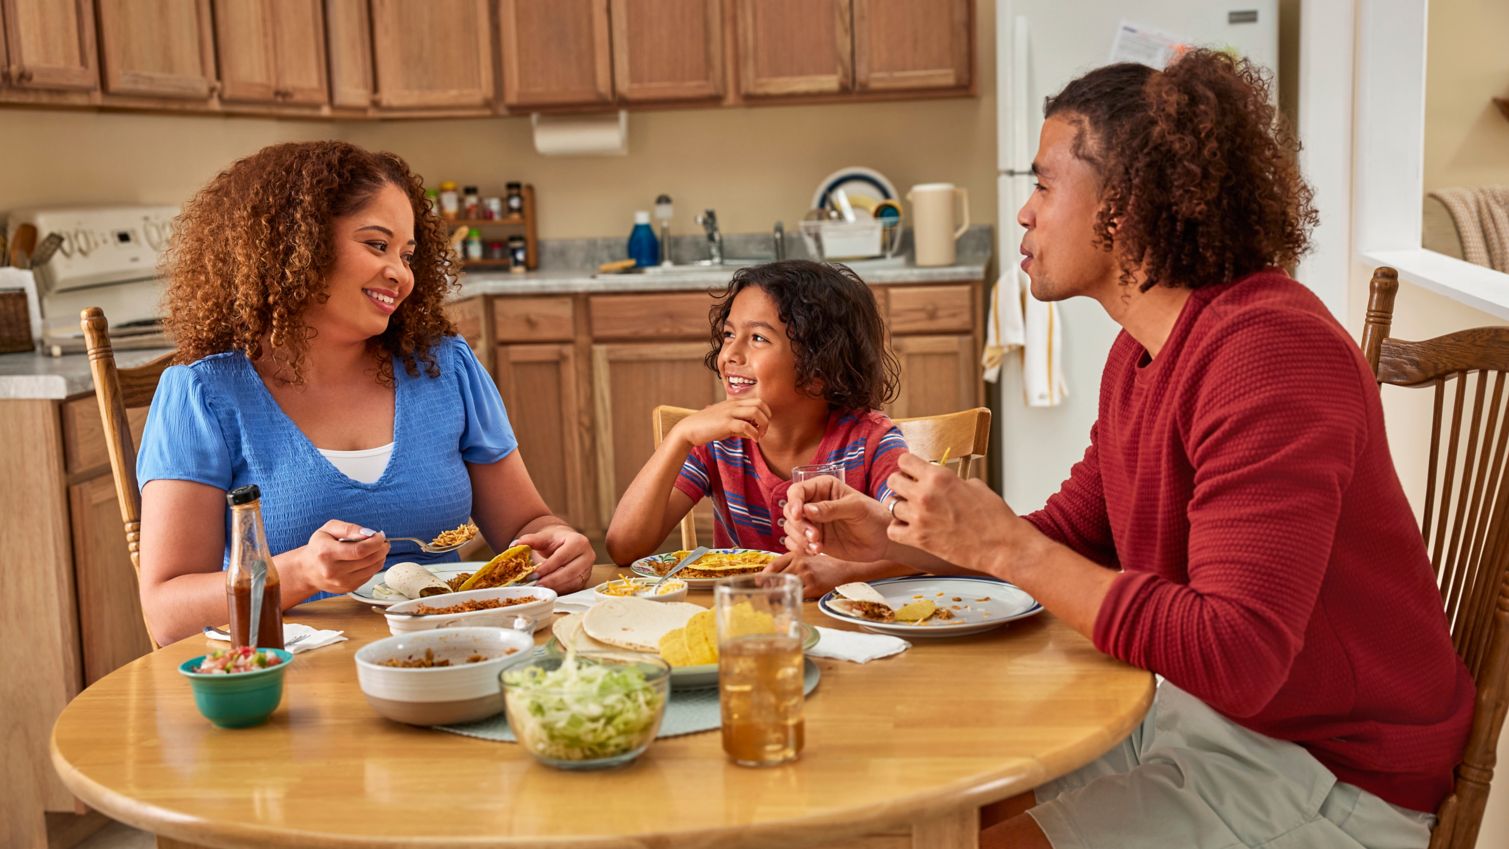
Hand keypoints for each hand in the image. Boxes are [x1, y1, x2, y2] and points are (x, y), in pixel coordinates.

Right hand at [292, 520, 389, 592]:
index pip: (359, 550)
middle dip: (381, 549)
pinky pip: (369, 576)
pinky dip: (374, 566)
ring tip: (379, 548)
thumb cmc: (319, 546)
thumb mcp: (328, 529)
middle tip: (383, 541)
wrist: (308, 569)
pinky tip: (371, 558)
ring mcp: (341, 582)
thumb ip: (348, 528)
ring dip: (381, 557)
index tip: (379, 536)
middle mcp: (333, 570)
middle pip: (368, 560)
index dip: (375, 543)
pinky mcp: (348, 588)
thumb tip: (368, 533)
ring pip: (372, 569)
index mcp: (326, 553)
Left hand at [515, 524, 593, 591]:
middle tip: (536, 584)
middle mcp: (588, 555)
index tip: (533, 574)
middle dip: (551, 580)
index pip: (562, 557)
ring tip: (539, 588)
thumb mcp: (543, 537)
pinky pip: (573, 587)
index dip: (547, 567)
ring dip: (555, 587)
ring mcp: (588, 568)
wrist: (565, 542)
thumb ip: (530, 540)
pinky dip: (560, 590)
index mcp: (579, 541)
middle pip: (570, 571)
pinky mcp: (585, 579)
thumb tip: (514, 545)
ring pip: (573, 581)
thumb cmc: (555, 540)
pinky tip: (548, 590)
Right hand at [670, 398, 771, 446]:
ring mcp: (729, 412)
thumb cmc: (707, 427)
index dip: (765, 414)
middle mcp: (733, 404)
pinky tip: (753, 440)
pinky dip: (754, 433)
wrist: (688, 429)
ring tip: (759, 436)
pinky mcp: (725, 422)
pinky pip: (746, 425)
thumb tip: (753, 433)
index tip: (762, 427)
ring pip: (756, 411)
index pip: (759, 401)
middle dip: (767, 418)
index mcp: (734, 403)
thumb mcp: (726, 424)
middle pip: (760, 404)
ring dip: (762, 425)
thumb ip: (740, 426)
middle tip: (763, 431)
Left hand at [763, 552, 863, 599]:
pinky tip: (788, 603)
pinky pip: (796, 594)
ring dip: (777, 595)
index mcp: (796, 554)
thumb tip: (772, 575)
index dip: (763, 575)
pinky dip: (790, 599)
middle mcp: (799, 563)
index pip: (774, 565)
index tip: (757, 581)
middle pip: (776, 577)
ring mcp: (806, 574)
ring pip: (784, 586)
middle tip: (763, 596)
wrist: (845, 569)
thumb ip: (792, 563)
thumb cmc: (825, 565)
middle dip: (768, 587)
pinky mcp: (813, 586)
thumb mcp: (807, 558)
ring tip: (773, 601)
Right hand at [780, 475, 890, 561]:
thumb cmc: (874, 517)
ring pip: (790, 528)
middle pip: (790, 511)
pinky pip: (795, 543)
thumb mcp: (856, 508)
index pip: (797, 491)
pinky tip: (815, 551)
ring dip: (799, 538)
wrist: (883, 541)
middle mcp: (814, 503)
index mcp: (823, 488)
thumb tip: (807, 510)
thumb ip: (832, 508)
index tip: (799, 516)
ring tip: (817, 546)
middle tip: (815, 535)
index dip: (794, 503)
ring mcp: (813, 522)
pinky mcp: (814, 539)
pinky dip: (800, 548)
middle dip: (799, 525)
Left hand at [885, 453, 1022, 574]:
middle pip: (893, 480)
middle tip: (909, 490)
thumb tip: (943, 481)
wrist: (1002, 545)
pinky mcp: (919, 539)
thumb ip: (952, 481)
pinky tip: (909, 527)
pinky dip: (898, 528)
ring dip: (900, 506)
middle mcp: (925, 494)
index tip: (912, 471)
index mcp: (939, 477)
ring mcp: (920, 517)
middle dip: (900, 483)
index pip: (905, 460)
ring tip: (912, 510)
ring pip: (891, 504)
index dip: (908, 465)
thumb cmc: (994, 517)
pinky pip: (893, 530)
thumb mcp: (974, 486)